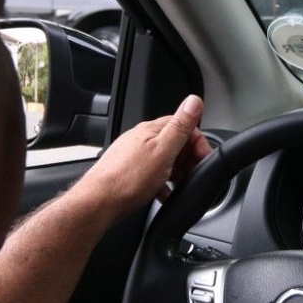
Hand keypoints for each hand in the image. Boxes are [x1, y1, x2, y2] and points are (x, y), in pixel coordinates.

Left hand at [69, 95, 212, 216]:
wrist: (99, 202)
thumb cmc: (127, 179)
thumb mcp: (162, 151)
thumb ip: (180, 127)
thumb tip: (194, 100)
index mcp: (151, 130)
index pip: (183, 126)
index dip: (197, 142)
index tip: (203, 158)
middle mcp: (141, 139)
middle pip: (174, 143)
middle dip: (188, 159)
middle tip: (191, 175)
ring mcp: (133, 155)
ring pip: (164, 160)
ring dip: (176, 173)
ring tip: (178, 186)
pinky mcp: (129, 172)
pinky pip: (152, 175)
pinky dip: (162, 183)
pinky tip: (163, 194)